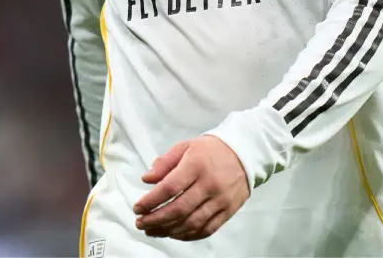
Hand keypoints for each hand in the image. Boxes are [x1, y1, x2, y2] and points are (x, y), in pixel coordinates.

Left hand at [133, 135, 249, 240]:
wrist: (244, 153)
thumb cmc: (211, 150)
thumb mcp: (185, 146)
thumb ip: (164, 162)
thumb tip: (146, 179)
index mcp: (196, 165)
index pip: (169, 188)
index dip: (151, 201)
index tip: (137, 207)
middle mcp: (209, 184)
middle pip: (178, 209)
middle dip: (155, 219)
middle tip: (140, 223)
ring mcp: (220, 200)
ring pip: (191, 223)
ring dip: (168, 230)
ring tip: (152, 230)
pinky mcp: (228, 211)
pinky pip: (206, 229)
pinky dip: (188, 235)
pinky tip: (174, 233)